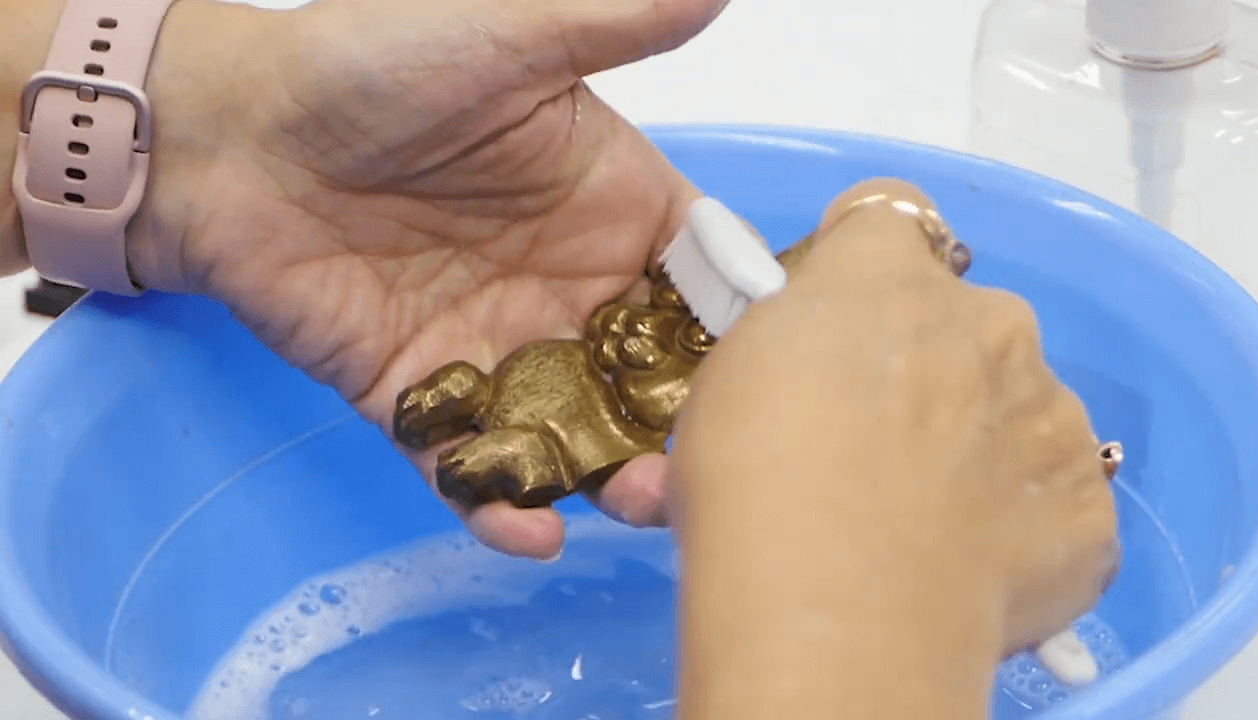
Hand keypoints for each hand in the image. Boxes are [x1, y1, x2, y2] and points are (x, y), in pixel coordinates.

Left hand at [38, 0, 726, 558]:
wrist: (229, 134)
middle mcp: (565, 285)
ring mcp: (496, 348)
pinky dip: (497, 505)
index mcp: (607, 205)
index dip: (741, 324)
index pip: (699, 278)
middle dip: (682, 423)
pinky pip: (469, 463)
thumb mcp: (505, 39)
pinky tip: (528, 531)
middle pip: (649, 375)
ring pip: (574, 433)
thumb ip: (612, 27)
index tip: (780, 369)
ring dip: (608, 476)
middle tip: (703, 463)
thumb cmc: (370, 69)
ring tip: (631, 503)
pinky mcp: (420, 396)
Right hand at [668, 180, 1118, 717]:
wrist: (832, 606)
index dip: (862, 260)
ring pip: (1018, 408)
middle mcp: (989, 320)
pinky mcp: (1086, 502)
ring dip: (980, 445)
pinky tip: (965, 569)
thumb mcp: (730, 380)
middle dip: (930, 366)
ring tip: (921, 525)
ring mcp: (1051, 411)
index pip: (888, 214)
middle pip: (964, 321)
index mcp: (888, 274)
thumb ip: (790, 347)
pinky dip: (1019, 526)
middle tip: (872, 447)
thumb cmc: (755, 473)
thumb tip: (813, 378)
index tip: (841, 317)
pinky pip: (1052, 498)